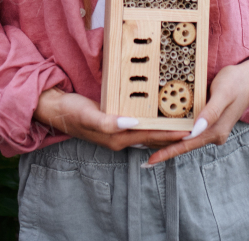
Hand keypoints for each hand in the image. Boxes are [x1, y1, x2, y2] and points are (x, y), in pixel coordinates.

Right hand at [34, 88, 186, 151]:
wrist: (55, 109)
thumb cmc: (71, 112)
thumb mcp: (88, 115)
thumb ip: (109, 122)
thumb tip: (132, 123)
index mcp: (117, 138)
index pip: (149, 136)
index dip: (169, 134)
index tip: (188, 129)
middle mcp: (120, 138)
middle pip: (152, 138)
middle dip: (172, 134)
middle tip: (192, 125)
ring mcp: (118, 132)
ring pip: (147, 133)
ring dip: (164, 129)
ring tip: (182, 122)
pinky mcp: (115, 124)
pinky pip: (139, 126)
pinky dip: (152, 123)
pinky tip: (158, 116)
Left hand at [145, 45, 248, 164]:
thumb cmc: (237, 82)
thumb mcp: (223, 93)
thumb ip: (210, 112)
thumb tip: (195, 129)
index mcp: (216, 131)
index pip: (187, 145)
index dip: (167, 152)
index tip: (150, 160)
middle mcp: (213, 135)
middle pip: (183, 145)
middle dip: (162, 148)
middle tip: (138, 150)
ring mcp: (212, 130)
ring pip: (185, 139)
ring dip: (167, 142)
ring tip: (145, 144)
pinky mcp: (209, 123)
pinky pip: (189, 132)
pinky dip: (175, 133)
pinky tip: (163, 132)